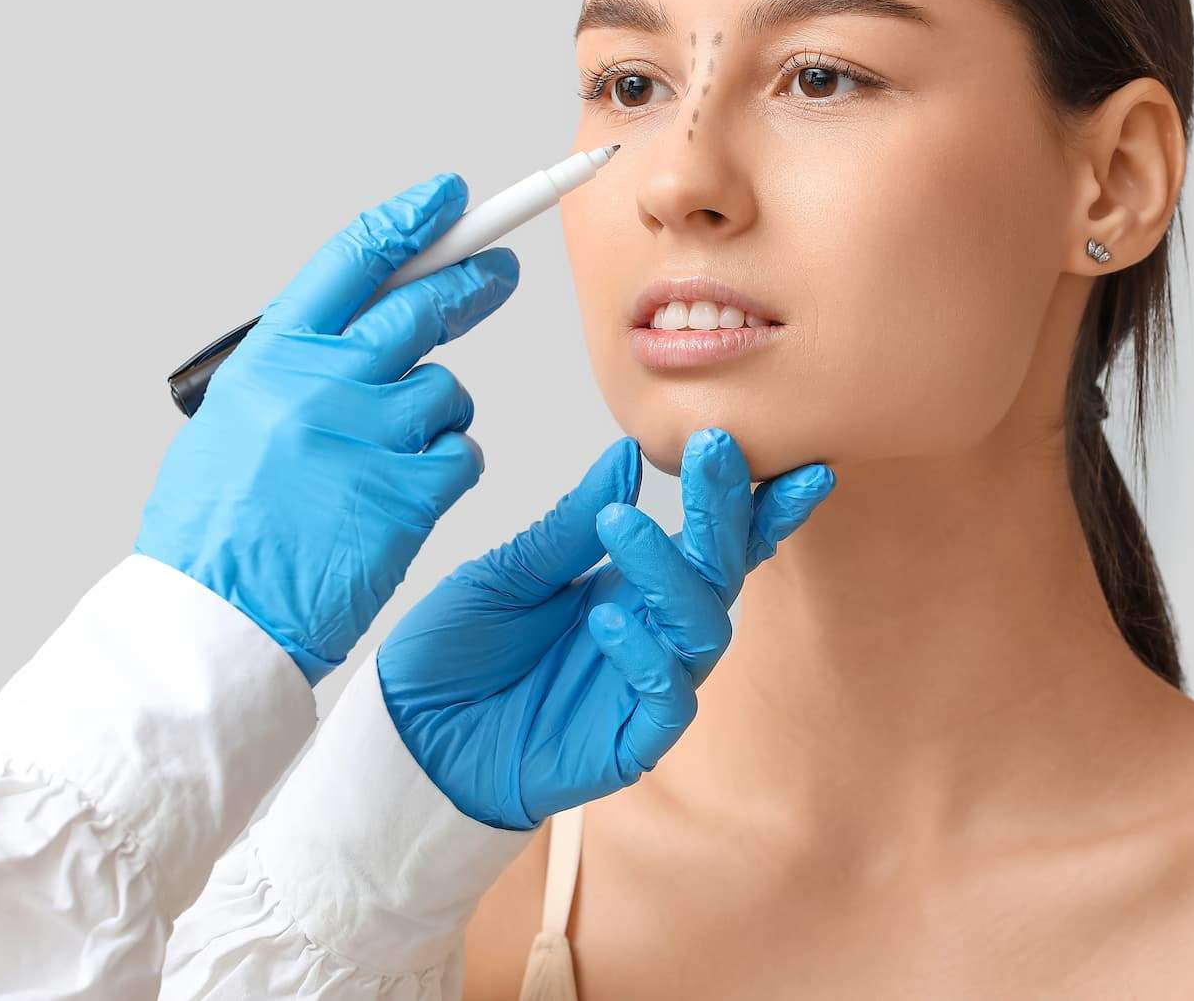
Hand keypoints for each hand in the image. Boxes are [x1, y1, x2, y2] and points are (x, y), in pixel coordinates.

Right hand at [136, 172, 514, 685]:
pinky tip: (402, 500)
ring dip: (437, 419)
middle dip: (470, 285)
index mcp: (272, 357)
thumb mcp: (238, 418)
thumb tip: (369, 321)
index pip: (354, 260)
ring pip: (447, 393)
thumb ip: (302, 366)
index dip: (411, 221)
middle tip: (500, 276)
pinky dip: (447, 472)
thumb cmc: (221, 525)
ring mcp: (365, 435)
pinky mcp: (406, 491)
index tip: (451, 198)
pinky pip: (461, 456)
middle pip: (422, 308)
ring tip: (386, 463)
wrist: (212, 616)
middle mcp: (320, 383)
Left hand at [377, 428, 832, 829]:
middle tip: (714, 452)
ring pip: (704, 629)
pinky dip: (647, 656)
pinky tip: (605, 619)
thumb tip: (627, 454)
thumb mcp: (506, 574)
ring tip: (624, 525)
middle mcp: (654, 631)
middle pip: (722, 571)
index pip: (711, 540)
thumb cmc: (455, 654)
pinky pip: (669, 700)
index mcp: (633, 585)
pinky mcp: (630, 742)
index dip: (756, 504)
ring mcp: (646, 687)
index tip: (786, 455)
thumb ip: (571, 524)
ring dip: (674, 572)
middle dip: (727, 511)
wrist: (407, 739)